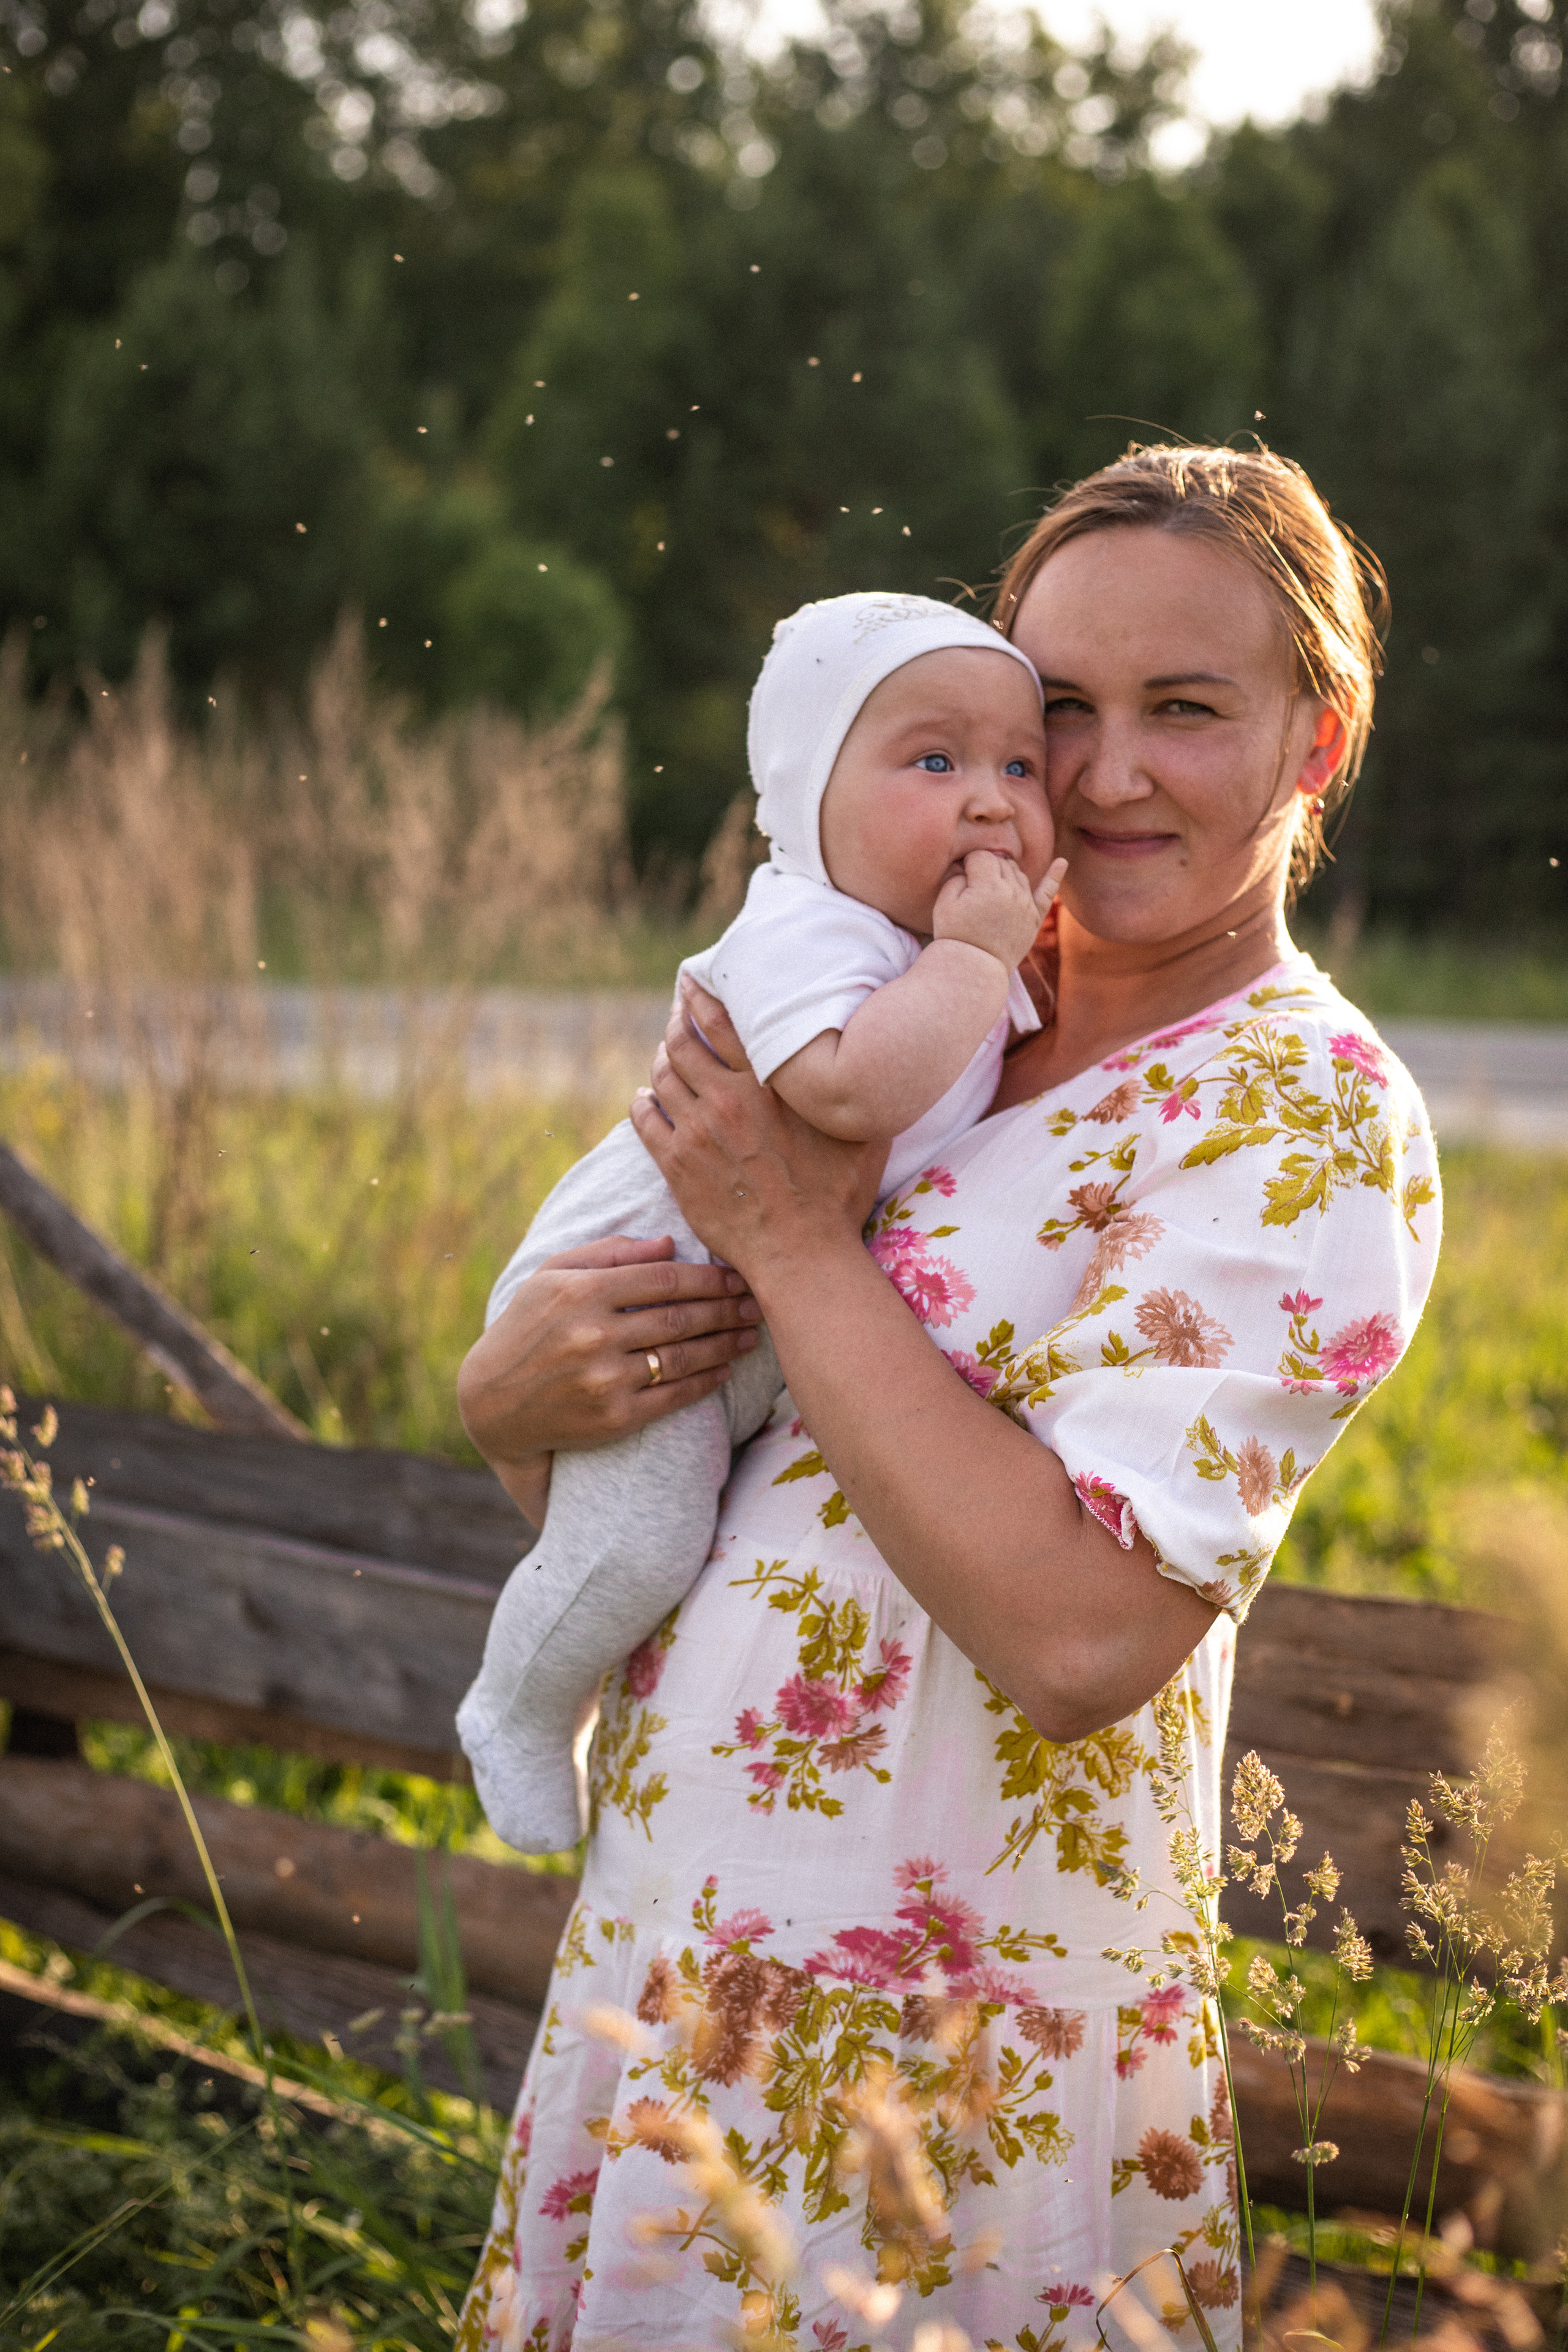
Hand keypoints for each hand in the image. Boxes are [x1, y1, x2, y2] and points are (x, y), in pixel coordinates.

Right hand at [456, 1233, 763, 1524]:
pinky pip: (674, 1397)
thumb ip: (609, 1254)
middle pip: (680, 1317)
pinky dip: (705, 1382)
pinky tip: (724, 1369)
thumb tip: (669, 1244)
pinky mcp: (613, 1417)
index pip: (664, 1279)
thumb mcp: (552, 1276)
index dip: (709, 1278)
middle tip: (758, 1303)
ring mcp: (605, 1379)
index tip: (738, 1276)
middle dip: (727, 1309)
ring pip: (683, 1357)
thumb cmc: (527, 1327)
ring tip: (750, 1335)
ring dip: (725, 1345)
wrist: (493, 1402)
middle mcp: (595, 1335)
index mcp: (582, 1292)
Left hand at [630, 984, 886, 1279]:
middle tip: (677, 1016)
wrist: (800, 1253)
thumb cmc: (837, 1195)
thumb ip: (855, 1089)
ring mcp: (696, 1132)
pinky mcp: (676, 1165)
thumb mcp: (862, 1131)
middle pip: (682, 1042)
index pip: (720, 1020)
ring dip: (660, 1060)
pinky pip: (643, 1119)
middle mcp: (726, 1099)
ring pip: (661, 1077)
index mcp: (768, 1083)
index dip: (700, 996)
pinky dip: (642, 1102)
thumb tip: (874, 1057)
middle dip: (675, 1022)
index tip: (692, 985)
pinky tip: (646, 1098)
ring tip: (665, 1056)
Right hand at [933, 850, 1066, 970]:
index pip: (981, 856)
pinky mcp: (1034, 918)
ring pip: (1019, 874)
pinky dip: (1055, 876)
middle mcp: (1012, 891)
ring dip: (1005, 874)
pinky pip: (1048, 893)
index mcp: (988, 885)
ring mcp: (1026, 904)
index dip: (968, 863)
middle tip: (972, 886)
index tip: (961, 877)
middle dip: (985, 867)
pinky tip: (1062, 862)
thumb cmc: (955, 935)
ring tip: (990, 888)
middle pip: (1001, 862)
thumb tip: (967, 866)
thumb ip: (956, 877)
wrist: (974, 968)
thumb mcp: (944, 903)